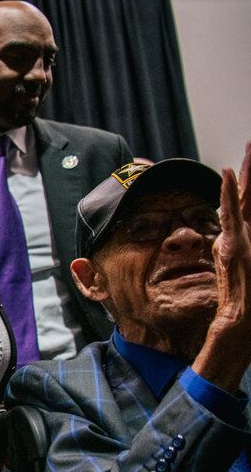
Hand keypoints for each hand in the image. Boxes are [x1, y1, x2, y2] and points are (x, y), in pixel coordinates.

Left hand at [212, 142, 250, 334]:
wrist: (244, 323)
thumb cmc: (242, 301)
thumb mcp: (233, 268)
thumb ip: (230, 251)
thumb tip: (223, 238)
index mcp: (248, 238)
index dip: (250, 183)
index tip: (248, 161)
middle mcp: (250, 235)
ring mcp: (247, 240)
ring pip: (248, 200)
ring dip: (248, 173)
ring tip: (249, 148)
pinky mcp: (237, 246)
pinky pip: (231, 214)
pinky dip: (229, 194)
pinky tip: (227, 174)